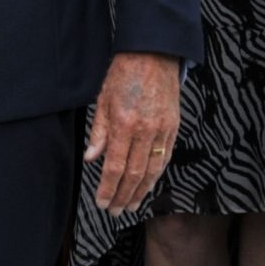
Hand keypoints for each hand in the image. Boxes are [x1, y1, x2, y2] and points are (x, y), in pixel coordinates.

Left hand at [83, 51, 179, 213]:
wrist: (153, 54)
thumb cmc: (124, 74)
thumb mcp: (103, 99)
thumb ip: (98, 132)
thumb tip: (91, 158)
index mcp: (123, 123)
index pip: (114, 166)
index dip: (108, 188)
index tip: (102, 202)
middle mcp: (145, 130)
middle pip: (134, 173)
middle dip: (123, 195)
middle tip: (115, 211)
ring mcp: (162, 130)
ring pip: (152, 170)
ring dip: (141, 191)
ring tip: (131, 205)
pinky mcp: (173, 127)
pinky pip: (165, 158)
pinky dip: (157, 175)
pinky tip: (148, 186)